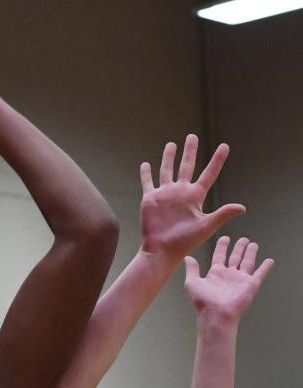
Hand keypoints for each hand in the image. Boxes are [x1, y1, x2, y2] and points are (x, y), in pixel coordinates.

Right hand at [139, 135, 243, 260]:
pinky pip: (148, 183)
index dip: (217, 160)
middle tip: (192, 136)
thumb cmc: (184, 242)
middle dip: (190, 151)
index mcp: (195, 197)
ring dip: (169, 157)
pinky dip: (146, 173)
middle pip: (187, 166)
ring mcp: (165, 195)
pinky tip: (145, 164)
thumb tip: (243, 208)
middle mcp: (181, 193)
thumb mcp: (206, 226)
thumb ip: (222, 214)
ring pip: (167, 170)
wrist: (161, 251)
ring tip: (172, 144)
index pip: (209, 174)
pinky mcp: (150, 199)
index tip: (224, 146)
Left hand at [184, 235, 273, 319]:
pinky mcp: (251, 285)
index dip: (222, 247)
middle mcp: (228, 275)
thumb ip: (191, 269)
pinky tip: (270, 261)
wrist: (217, 314)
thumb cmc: (203, 301)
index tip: (225, 238)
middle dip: (239, 248)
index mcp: (215, 274)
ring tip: (253, 244)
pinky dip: (265, 267)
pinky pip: (260, 273)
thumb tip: (187, 258)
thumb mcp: (192, 283)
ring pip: (247, 262)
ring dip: (251, 253)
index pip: (219, 256)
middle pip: (235, 257)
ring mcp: (240, 280)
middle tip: (243, 239)